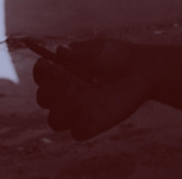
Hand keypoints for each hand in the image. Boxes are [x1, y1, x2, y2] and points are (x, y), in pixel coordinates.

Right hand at [32, 38, 150, 139]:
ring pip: (56, 121)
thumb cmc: (117, 56)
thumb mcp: (99, 49)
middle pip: (44, 99)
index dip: (41, 72)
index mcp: (62, 73)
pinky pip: (77, 132)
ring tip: (81, 93)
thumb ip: (80, 51)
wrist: (141, 70)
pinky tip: (94, 108)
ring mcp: (76, 111)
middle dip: (50, 91)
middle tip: (64, 78)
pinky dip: (82, 122)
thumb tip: (60, 50)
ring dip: (64, 109)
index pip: (41, 76)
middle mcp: (64, 94)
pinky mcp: (91, 125)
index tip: (45, 63)